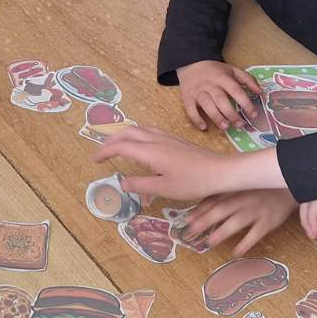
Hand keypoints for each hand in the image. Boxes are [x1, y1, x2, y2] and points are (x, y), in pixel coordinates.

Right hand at [94, 125, 235, 201]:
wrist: (220, 171)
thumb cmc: (193, 182)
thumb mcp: (164, 188)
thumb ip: (140, 185)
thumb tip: (121, 182)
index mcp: (150, 152)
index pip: (121, 147)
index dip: (105, 152)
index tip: (95, 160)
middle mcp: (156, 140)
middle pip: (128, 132)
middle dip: (112, 140)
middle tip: (102, 152)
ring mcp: (167, 137)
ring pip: (139, 129)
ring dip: (124, 134)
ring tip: (117, 144)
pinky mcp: (176, 140)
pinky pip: (150, 131)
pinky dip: (137, 134)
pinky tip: (142, 144)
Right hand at [176, 61, 261, 131]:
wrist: (191, 63)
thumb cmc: (215, 70)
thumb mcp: (232, 70)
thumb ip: (247, 80)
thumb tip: (260, 93)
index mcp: (222, 77)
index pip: (235, 90)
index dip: (245, 103)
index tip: (253, 114)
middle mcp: (210, 84)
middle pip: (221, 99)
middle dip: (231, 114)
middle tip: (240, 125)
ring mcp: (197, 91)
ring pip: (206, 105)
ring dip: (216, 117)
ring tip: (226, 127)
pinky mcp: (187, 98)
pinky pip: (190, 110)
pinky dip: (196, 119)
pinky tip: (204, 127)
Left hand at [182, 188, 294, 255]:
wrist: (290, 184)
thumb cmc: (261, 187)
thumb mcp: (242, 185)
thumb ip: (223, 194)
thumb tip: (200, 206)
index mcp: (235, 189)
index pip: (214, 199)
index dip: (199, 210)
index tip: (187, 220)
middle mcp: (244, 199)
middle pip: (221, 210)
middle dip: (204, 221)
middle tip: (190, 233)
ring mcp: (257, 210)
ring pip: (237, 221)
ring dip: (221, 232)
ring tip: (209, 242)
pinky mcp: (269, 221)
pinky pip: (256, 234)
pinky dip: (245, 243)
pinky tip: (235, 253)